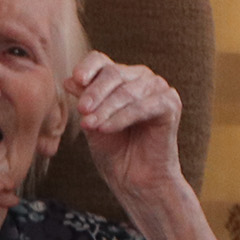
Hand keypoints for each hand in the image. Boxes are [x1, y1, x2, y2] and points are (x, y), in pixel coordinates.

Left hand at [69, 53, 183, 207]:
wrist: (135, 179)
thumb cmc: (113, 149)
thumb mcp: (91, 120)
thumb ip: (83, 99)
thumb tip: (69, 79)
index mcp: (121, 75)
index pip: (100, 60)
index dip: (87, 67)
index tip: (76, 79)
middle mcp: (141, 77)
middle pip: (112, 73)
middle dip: (94, 93)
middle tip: (81, 111)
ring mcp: (159, 88)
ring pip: (125, 92)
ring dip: (105, 109)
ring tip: (88, 125)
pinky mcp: (171, 104)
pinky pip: (141, 107)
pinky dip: (120, 118)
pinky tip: (105, 128)